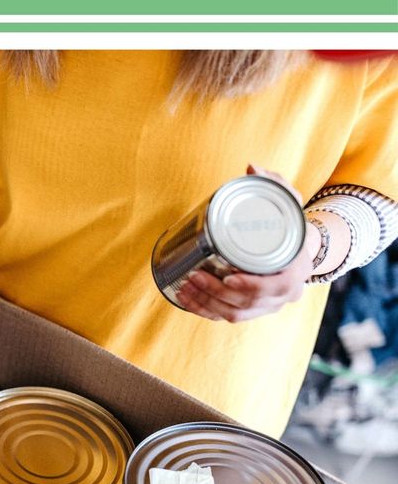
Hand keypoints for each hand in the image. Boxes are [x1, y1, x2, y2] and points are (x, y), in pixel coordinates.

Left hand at [174, 165, 313, 323]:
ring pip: (235, 313)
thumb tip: (251, 166)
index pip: (275, 286)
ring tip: (185, 287)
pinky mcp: (252, 311)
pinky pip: (227, 317)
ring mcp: (268, 306)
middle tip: (194, 277)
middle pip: (248, 302)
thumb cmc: (290, 225)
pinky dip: (205, 311)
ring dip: (206, 303)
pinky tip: (187, 300)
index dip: (250, 286)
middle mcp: (284, 294)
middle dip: (216, 293)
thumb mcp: (288, 202)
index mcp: (296, 271)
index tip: (227, 277)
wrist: (298, 249)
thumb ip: (274, 183)